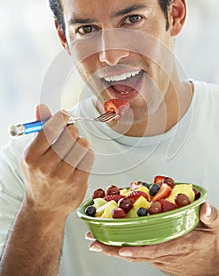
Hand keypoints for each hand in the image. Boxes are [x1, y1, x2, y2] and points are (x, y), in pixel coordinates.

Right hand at [20, 104, 93, 220]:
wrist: (44, 208)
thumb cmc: (38, 176)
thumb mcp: (32, 153)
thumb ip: (39, 129)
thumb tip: (42, 106)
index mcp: (31, 156)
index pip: (50, 128)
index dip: (61, 118)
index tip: (65, 115)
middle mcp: (46, 167)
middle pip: (70, 134)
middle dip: (72, 131)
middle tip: (70, 135)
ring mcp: (63, 176)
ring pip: (82, 144)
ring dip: (81, 143)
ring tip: (74, 149)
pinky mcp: (78, 182)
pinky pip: (90, 156)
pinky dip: (87, 154)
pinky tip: (79, 159)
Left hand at [87, 203, 218, 274]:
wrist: (208, 266)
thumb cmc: (207, 244)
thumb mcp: (213, 227)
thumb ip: (211, 216)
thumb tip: (206, 207)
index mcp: (177, 245)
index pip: (155, 249)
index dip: (138, 249)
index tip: (122, 248)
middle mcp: (163, 253)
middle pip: (135, 253)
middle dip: (113, 249)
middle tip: (94, 241)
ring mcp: (157, 256)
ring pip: (131, 253)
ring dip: (112, 248)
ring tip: (94, 240)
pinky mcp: (154, 255)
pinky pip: (134, 251)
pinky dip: (119, 246)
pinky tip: (108, 240)